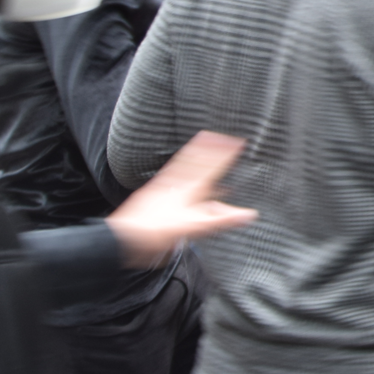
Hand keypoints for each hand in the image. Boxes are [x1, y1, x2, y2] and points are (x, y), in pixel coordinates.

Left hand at [105, 132, 258, 267]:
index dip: (225, 154)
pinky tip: (178, 170)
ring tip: (201, 141)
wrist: (125, 238)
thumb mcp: (195, 227)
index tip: (236, 141)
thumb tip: (248, 214)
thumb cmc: (157, 233)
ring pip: (183, 165)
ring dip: (194, 152)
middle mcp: (177, 185)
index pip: (213, 167)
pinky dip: (178, 166)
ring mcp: (164, 188)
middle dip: (210, 148)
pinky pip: (169, 173)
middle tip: (218, 134)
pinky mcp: (152, 194)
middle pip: (197, 161)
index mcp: (190, 189)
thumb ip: (222, 219)